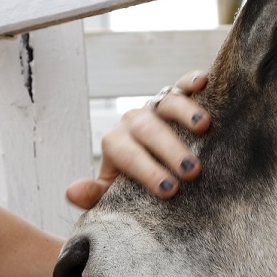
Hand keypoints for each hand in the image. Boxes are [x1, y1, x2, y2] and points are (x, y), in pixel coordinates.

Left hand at [66, 71, 210, 208]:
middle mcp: (134, 122)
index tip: (168, 190)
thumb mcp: (113, 193)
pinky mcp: (176, 96)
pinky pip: (182, 85)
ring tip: (204, 126)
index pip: (127, 154)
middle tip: (191, 171)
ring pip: (167, 102)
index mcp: (116, 143)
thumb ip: (94, 195)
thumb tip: (71, 191)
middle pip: (148, 129)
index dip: (146, 171)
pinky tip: (203, 82)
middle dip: (169, 149)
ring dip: (185, 113)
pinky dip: (191, 80)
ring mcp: (155, 107)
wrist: (154, 165)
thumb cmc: (134, 183)